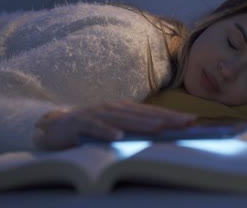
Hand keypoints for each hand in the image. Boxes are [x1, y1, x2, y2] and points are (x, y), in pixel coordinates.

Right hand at [33, 101, 195, 150]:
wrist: (54, 127)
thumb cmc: (91, 131)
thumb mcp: (116, 130)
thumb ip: (134, 132)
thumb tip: (163, 138)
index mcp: (124, 110)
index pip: (152, 113)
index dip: (172, 116)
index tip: (193, 121)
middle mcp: (113, 108)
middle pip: (143, 114)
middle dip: (166, 118)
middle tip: (186, 124)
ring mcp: (96, 114)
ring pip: (123, 119)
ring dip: (142, 124)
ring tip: (161, 127)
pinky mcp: (79, 123)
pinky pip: (94, 127)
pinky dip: (105, 131)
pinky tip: (117, 137)